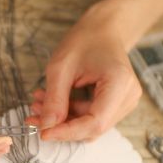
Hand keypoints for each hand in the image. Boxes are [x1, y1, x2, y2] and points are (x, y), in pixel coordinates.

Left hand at [26, 10, 141, 140]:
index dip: (68, 132)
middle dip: (62, 126)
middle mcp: (128, 96)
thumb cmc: (85, 41)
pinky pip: (91, 118)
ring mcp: (125, 102)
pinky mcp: (117, 105)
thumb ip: (54, 99)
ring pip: (90, 126)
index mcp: (119, 83)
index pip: (95, 123)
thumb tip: (46, 127)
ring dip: (63, 120)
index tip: (44, 132)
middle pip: (93, 128)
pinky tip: (53, 103)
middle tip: (34, 116)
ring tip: (39, 103)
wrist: (102, 30)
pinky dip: (70, 115)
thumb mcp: (60, 67)